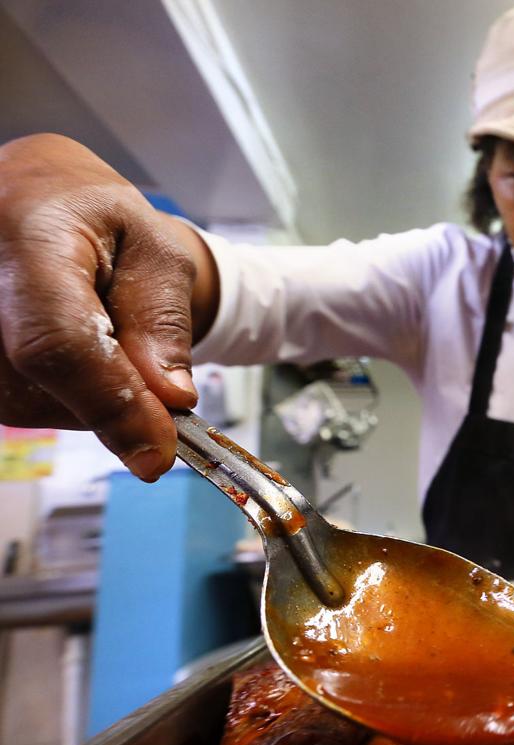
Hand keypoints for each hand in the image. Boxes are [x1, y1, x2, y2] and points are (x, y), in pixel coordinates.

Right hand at [0, 134, 198, 479]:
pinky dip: (61, 395)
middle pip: (47, 386)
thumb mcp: (156, 251)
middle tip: (138, 348)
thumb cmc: (97, 219)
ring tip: (96, 329)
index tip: (159, 451)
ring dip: (87, 397)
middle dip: (115, 395)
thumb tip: (171, 398)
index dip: (111, 404)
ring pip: (32, 407)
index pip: (58, 343)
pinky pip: (18, 405)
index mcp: (31, 240)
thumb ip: (163, 320)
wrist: (34, 201)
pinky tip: (70, 351)